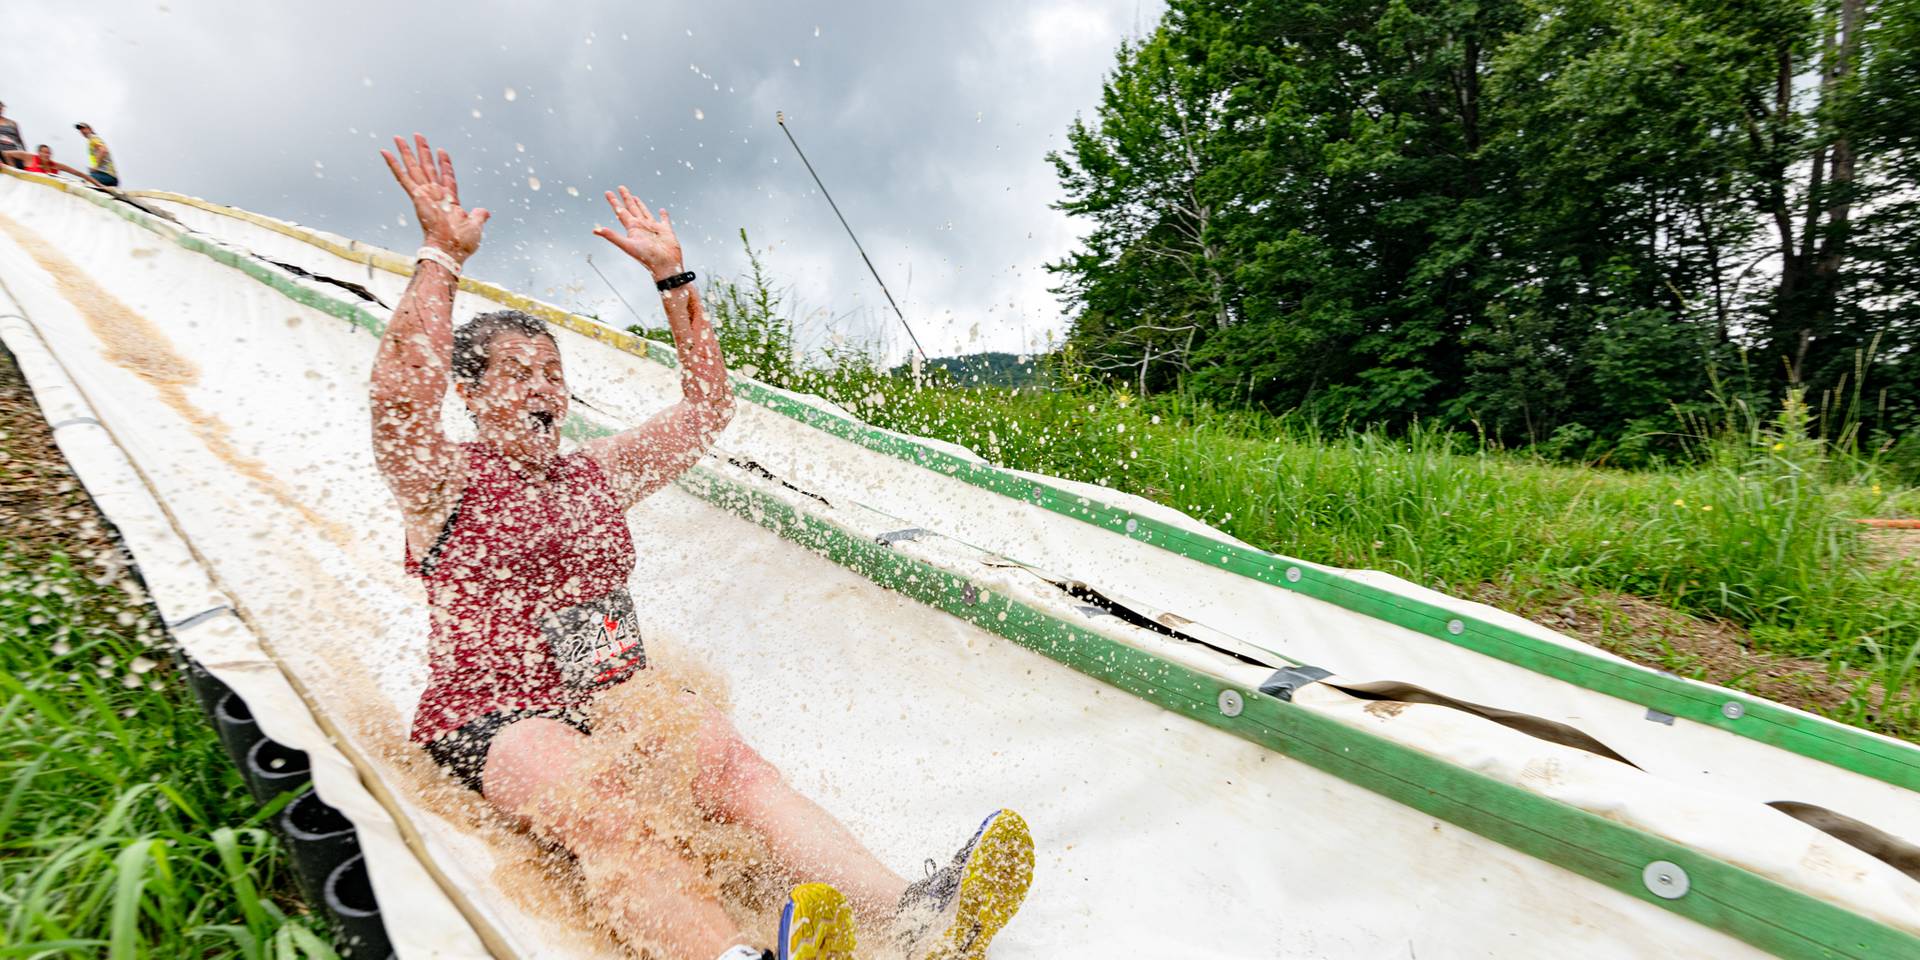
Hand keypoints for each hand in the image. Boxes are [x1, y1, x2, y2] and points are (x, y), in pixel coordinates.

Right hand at [381, 133, 488, 262]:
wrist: (450, 249)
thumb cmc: (461, 242)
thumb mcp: (475, 225)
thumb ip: (479, 216)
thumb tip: (485, 212)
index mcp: (449, 200)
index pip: (447, 177)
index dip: (445, 164)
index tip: (442, 151)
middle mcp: (435, 195)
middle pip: (427, 167)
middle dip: (422, 151)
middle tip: (417, 135)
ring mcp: (424, 194)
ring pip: (414, 167)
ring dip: (407, 152)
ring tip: (399, 137)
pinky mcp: (416, 196)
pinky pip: (403, 177)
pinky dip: (393, 164)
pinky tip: (385, 152)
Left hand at [593, 186, 684, 280]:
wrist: (665, 266)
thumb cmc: (647, 257)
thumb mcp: (627, 245)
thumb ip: (612, 236)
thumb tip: (595, 230)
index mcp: (632, 228)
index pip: (621, 212)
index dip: (614, 202)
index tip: (608, 192)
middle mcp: (641, 227)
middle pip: (631, 209)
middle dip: (626, 198)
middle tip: (621, 187)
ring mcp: (653, 228)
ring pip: (645, 212)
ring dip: (640, 205)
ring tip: (635, 197)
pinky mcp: (666, 231)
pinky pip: (664, 220)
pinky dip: (663, 215)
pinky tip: (662, 210)